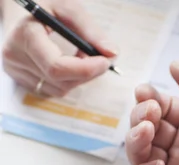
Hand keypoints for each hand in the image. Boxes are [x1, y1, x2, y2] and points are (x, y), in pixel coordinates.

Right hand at [1, 0, 115, 96]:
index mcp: (24, 35)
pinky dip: (69, 81)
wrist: (21, 12)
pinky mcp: (21, 80)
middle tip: (101, 59)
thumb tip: (112, 54)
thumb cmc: (46, 6)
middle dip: (87, 73)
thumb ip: (91, 31)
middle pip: (61, 81)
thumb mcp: (68, 8)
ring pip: (60, 89)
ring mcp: (15, 70)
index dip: (85, 69)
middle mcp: (15, 56)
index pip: (56, 67)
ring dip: (80, 77)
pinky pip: (54, 90)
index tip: (105, 61)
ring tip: (82, 57)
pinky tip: (70, 64)